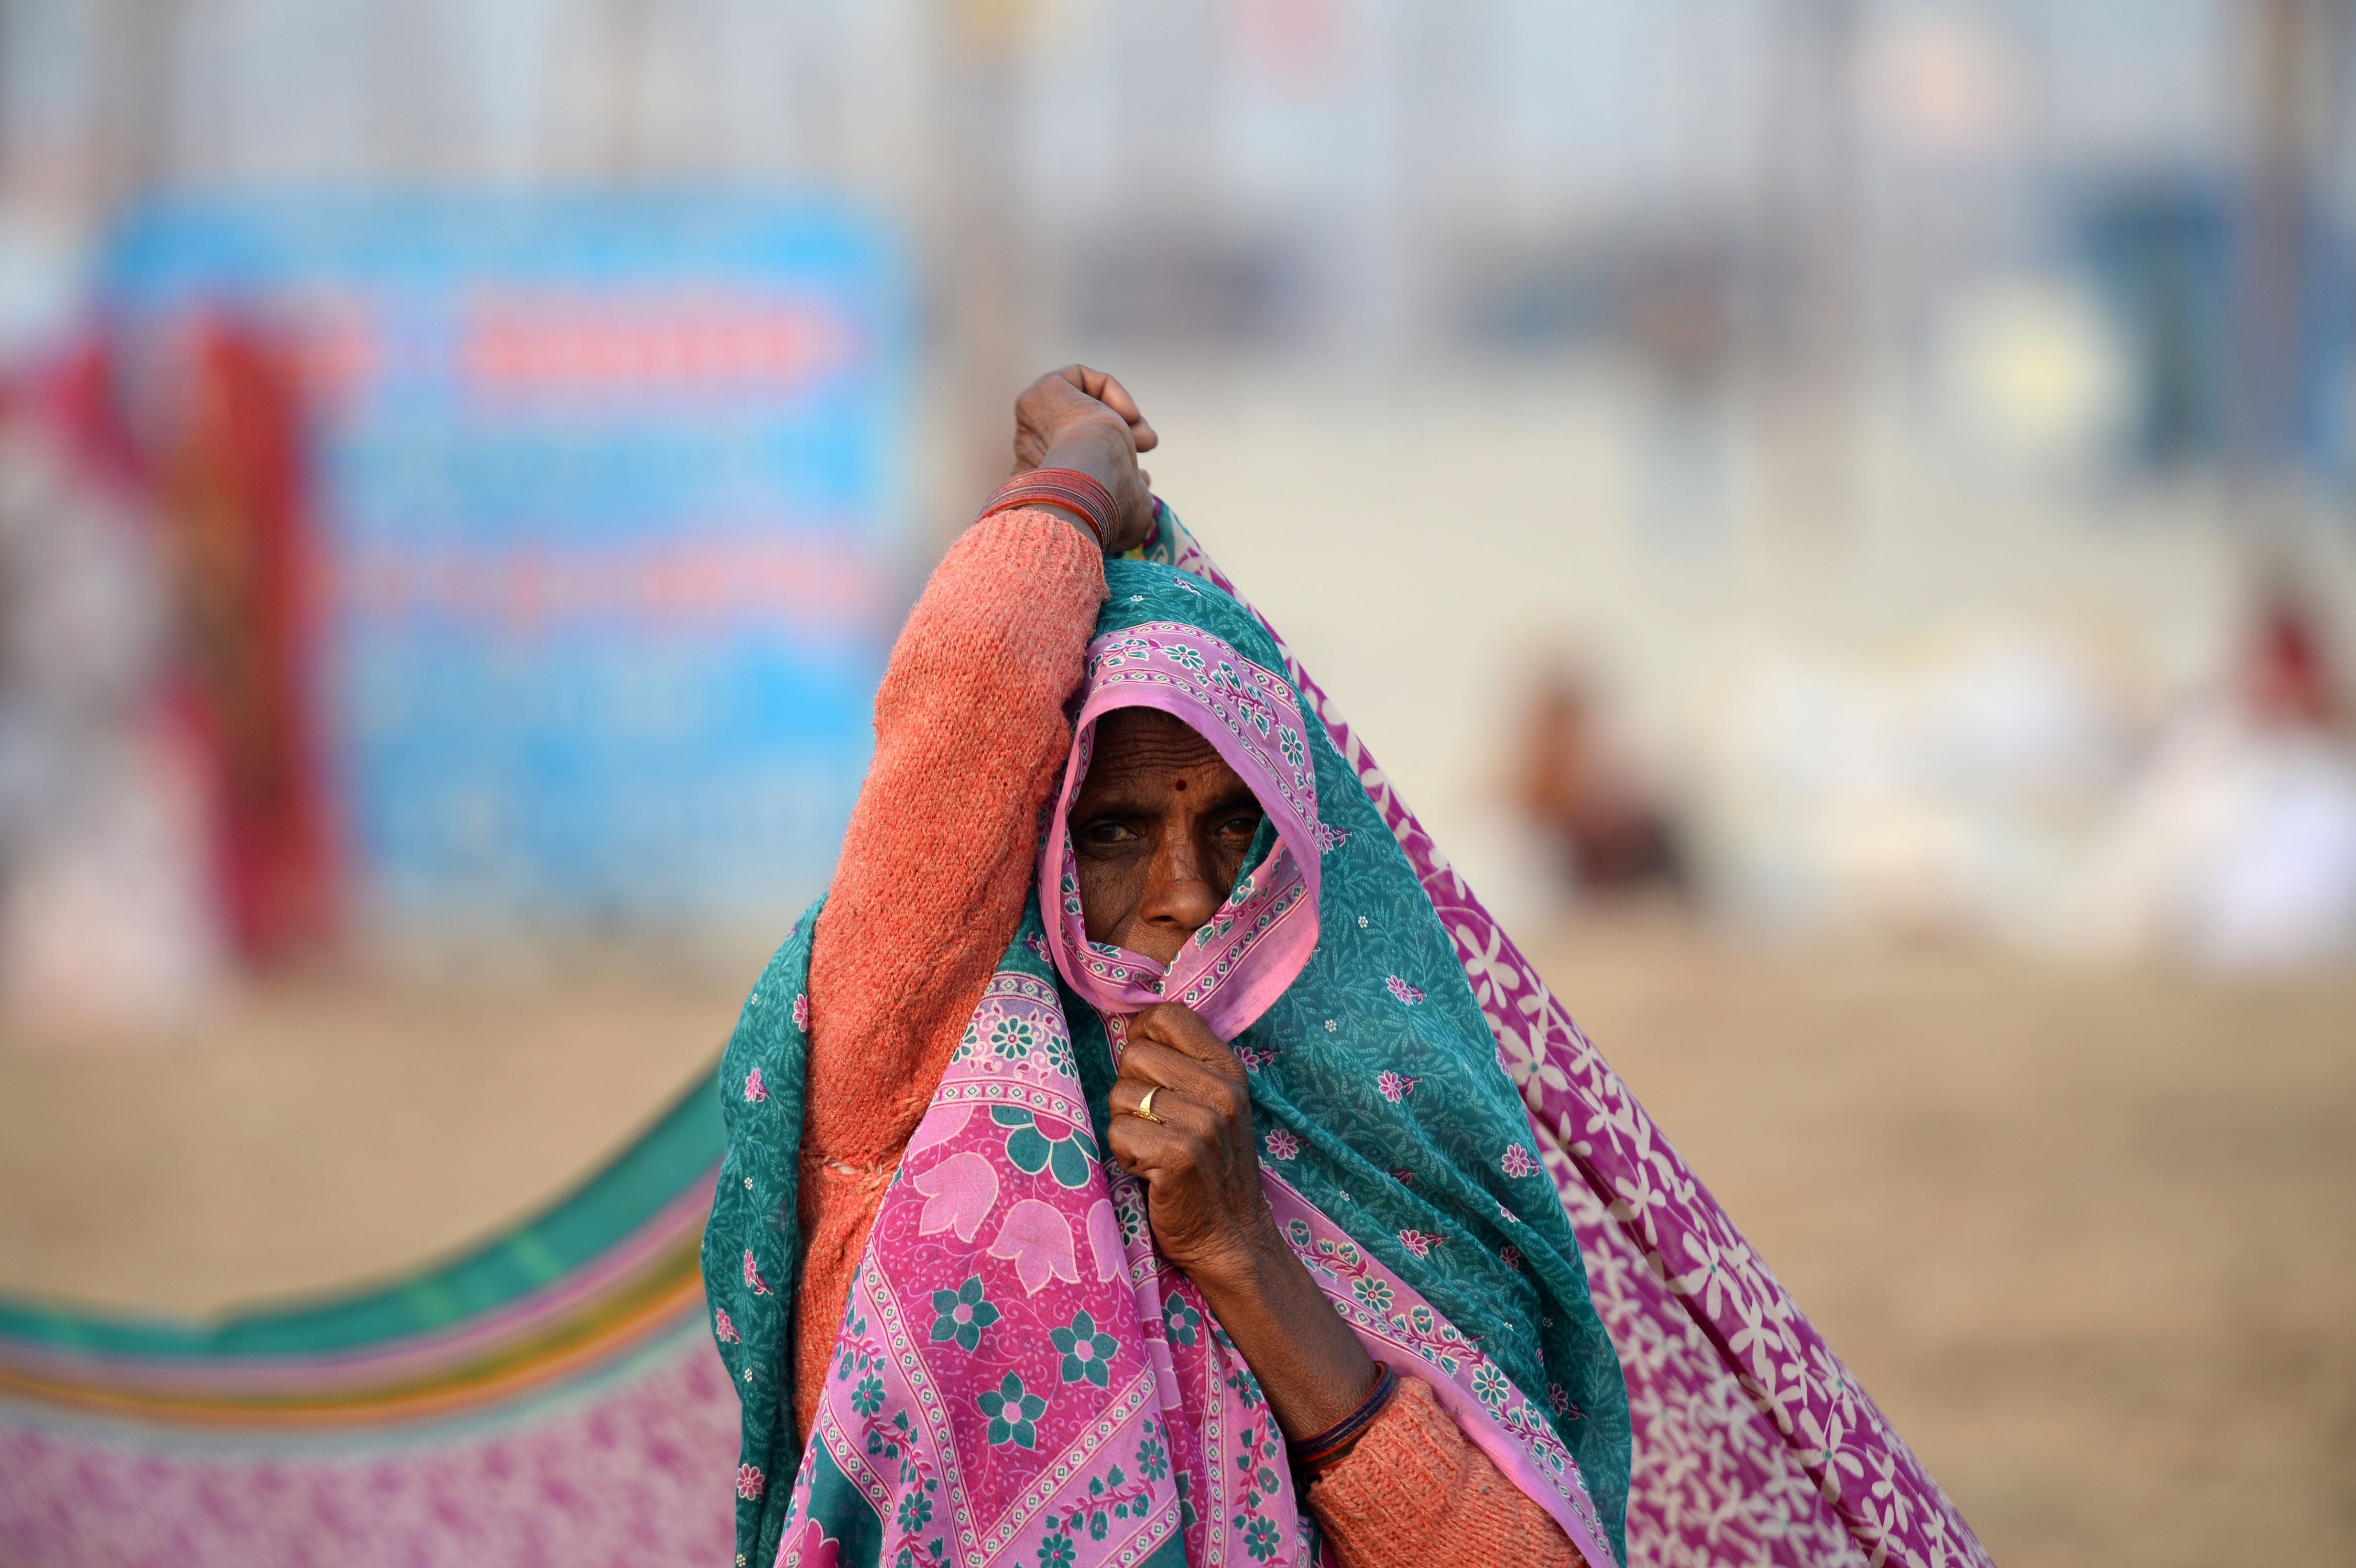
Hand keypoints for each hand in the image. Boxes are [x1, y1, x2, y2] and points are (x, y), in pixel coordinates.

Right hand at [1011, 365, 1159, 552]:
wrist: (1090, 481)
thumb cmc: (1109, 508)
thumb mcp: (1128, 513)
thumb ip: (1131, 498)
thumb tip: (1142, 479)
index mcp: (1045, 488)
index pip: (1078, 466)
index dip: (1116, 466)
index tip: (1142, 478)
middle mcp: (1034, 454)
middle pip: (1082, 432)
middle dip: (1124, 436)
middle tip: (1147, 445)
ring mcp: (1033, 422)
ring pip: (1082, 404)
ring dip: (1121, 415)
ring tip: (1142, 436)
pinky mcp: (1040, 392)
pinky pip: (1077, 376)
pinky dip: (1109, 388)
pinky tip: (1126, 414)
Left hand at [1106, 1002, 1276, 1287]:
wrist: (1234, 1238)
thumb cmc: (1213, 1168)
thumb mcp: (1215, 1105)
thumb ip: (1184, 1065)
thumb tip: (1133, 1027)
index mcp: (1228, 1069)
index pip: (1167, 1015)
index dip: (1141, 1035)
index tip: (1145, 1069)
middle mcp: (1221, 1091)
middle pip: (1135, 1055)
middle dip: (1130, 1090)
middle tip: (1154, 1125)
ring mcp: (1203, 1124)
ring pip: (1120, 1095)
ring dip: (1125, 1127)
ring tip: (1153, 1150)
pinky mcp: (1178, 1156)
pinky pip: (1119, 1134)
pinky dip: (1124, 1156)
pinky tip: (1149, 1172)